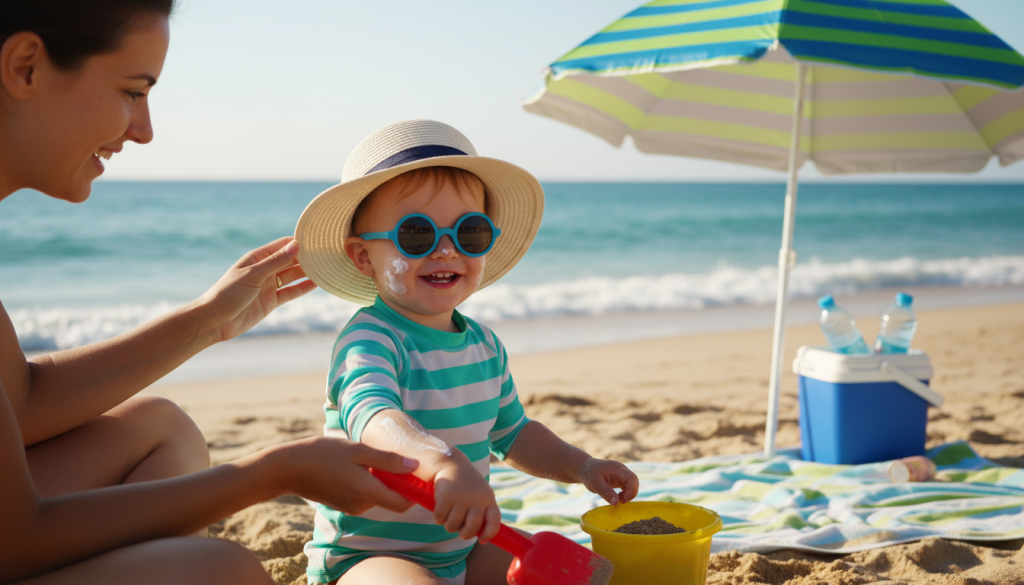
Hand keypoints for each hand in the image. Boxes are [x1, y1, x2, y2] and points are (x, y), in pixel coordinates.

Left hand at [198, 237, 316, 342]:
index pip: (283, 245)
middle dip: (307, 257)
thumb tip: (297, 245)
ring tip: (327, 267)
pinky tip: (317, 284)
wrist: (215, 321)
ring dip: (307, 272)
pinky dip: (303, 288)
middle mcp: (265, 270)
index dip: (299, 241)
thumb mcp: (253, 275)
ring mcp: (269, 286)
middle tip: (328, 253)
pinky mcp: (271, 301)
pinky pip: (291, 292)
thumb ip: (276, 262)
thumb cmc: (228, 293)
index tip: (318, 238)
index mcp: (258, 258)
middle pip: (290, 260)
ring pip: (293, 276)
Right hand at [268, 436, 419, 513]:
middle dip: (396, 480)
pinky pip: (363, 494)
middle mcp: (361, 505)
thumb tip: (415, 466)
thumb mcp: (358, 450)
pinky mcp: (342, 504)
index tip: (417, 473)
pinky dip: (366, 481)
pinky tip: (354, 464)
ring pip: (376, 494)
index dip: (414, 491)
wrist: (288, 468)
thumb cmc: (323, 454)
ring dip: (378, 478)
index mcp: (368, 492)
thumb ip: (387, 460)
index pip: (402, 504)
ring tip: (366, 456)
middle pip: (390, 498)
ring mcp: (351, 506)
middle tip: (388, 455)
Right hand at [431, 460, 501, 542]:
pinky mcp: (445, 496)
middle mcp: (476, 498)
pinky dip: (438, 517)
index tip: (481, 540)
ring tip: (449, 515)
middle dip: (464, 534)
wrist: (451, 464)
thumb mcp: (480, 495)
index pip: (494, 522)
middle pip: (471, 529)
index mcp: (488, 498)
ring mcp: (461, 498)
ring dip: (449, 525)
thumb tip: (483, 538)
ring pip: (453, 527)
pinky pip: (440, 519)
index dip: (489, 534)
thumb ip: (483, 513)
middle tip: (460, 530)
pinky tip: (441, 508)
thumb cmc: (467, 484)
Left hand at [578, 457, 638, 504]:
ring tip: (619, 499)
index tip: (622, 501)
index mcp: (617, 469)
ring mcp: (622, 473)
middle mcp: (621, 469)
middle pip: (634, 481)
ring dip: (629, 493)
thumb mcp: (594, 484)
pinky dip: (626, 492)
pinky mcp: (620, 477)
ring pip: (633, 483)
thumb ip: (605, 492)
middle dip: (631, 493)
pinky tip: (619, 497)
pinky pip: (628, 485)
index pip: (631, 479)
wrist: (584, 467)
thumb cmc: (588, 474)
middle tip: (621, 501)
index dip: (631, 491)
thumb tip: (616, 503)